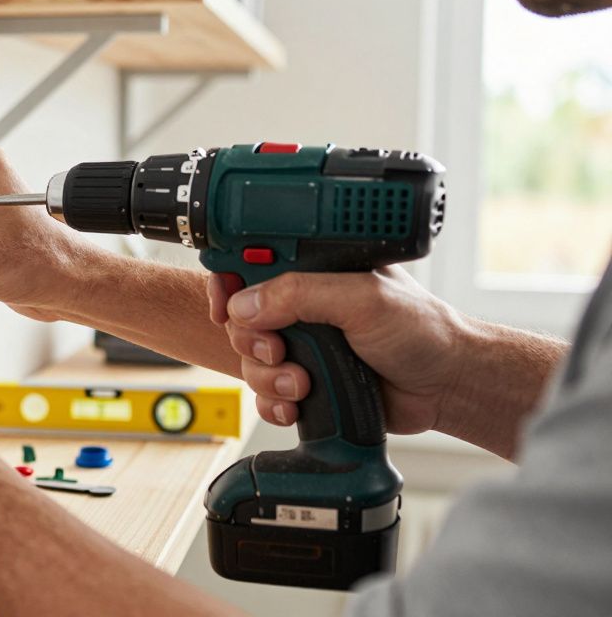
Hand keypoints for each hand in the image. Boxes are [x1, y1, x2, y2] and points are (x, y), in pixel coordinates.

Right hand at [206, 266, 467, 434]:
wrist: (446, 387)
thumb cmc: (421, 331)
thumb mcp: (361, 299)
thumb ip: (301, 294)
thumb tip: (246, 304)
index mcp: (313, 271)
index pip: (250, 264)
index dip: (228, 284)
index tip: (223, 307)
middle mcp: (302, 307)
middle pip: (241, 319)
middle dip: (251, 340)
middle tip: (278, 349)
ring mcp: (303, 346)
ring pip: (250, 360)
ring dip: (268, 377)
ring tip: (303, 384)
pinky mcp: (306, 383)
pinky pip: (265, 395)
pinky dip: (273, 404)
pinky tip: (297, 406)